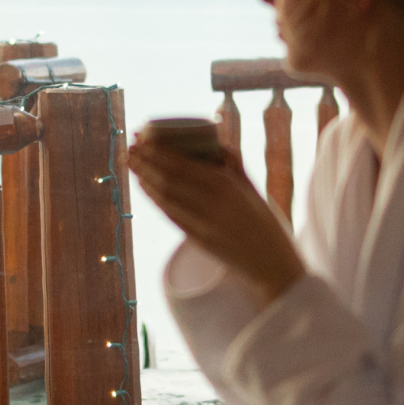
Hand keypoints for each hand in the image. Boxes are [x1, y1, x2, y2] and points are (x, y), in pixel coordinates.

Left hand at [128, 139, 307, 305]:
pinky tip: (146, 188)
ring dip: (145, 180)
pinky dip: (156, 200)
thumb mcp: (255, 190)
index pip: (184, 165)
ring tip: (132, 164)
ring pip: (166, 198)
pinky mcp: (199, 241)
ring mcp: (204, 225)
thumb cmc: (268, 225)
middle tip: (129, 147)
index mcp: (228, 186)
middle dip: (146, 162)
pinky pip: (172, 216)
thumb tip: (218, 144)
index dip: (159, 151)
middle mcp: (213, 205)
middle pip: (169, 180)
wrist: (273, 266)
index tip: (143, 137)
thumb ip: (235, 167)